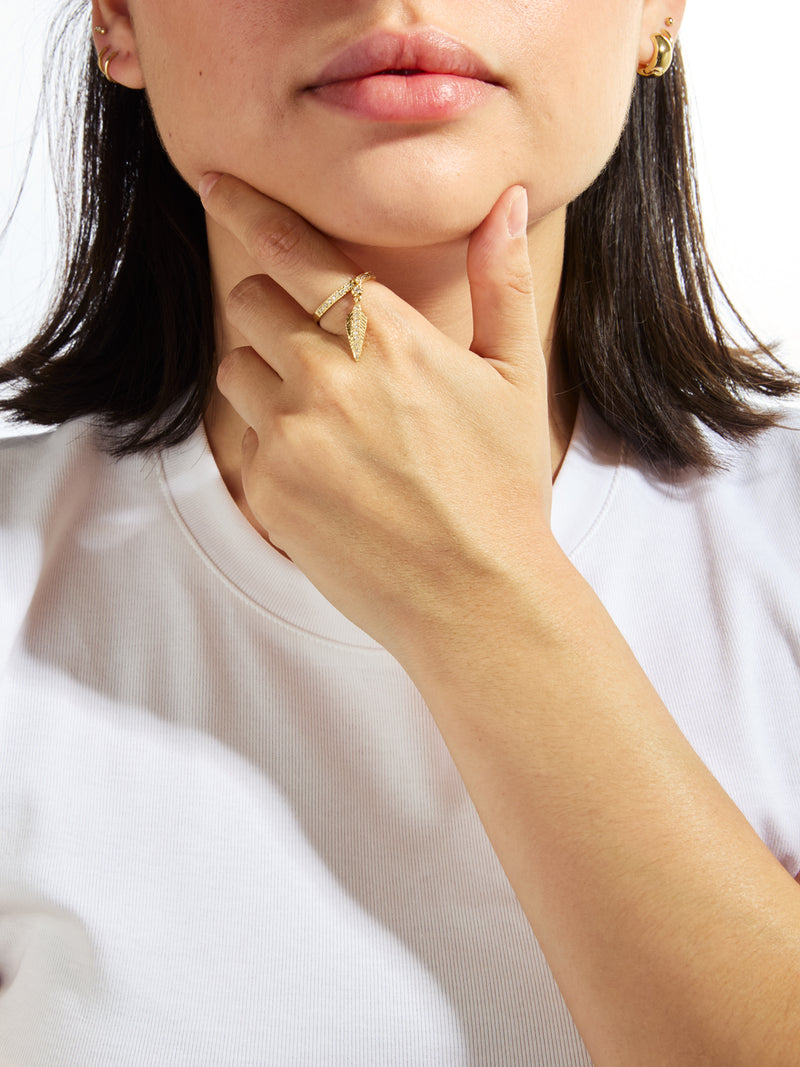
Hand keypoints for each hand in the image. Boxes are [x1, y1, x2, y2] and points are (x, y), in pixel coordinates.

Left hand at [200, 174, 556, 658]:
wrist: (476, 595)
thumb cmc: (502, 487)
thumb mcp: (515, 377)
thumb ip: (502, 282)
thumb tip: (504, 200)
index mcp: (385, 337)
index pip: (291, 250)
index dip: (248, 208)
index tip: (216, 182)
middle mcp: (325, 378)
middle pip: (249, 301)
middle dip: (274, 307)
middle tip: (319, 344)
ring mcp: (289, 437)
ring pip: (235, 367)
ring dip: (265, 371)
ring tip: (324, 411)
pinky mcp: (268, 491)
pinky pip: (245, 439)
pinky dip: (274, 441)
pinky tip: (328, 472)